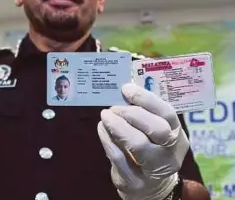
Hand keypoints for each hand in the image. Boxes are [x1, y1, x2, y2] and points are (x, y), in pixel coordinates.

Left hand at [97, 83, 188, 199]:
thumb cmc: (150, 150)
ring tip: (105, 116)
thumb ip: (144, 114)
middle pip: (158, 130)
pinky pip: (118, 157)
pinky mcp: (134, 181)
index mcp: (177, 135)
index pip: (168, 114)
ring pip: (138, 145)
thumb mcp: (155, 133)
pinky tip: (102, 129)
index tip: (126, 89)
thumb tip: (124, 91)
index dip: (146, 99)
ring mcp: (153, 170)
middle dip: (132, 114)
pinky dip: (107, 140)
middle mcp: (170, 153)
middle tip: (114, 107)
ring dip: (117, 126)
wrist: (150, 188)